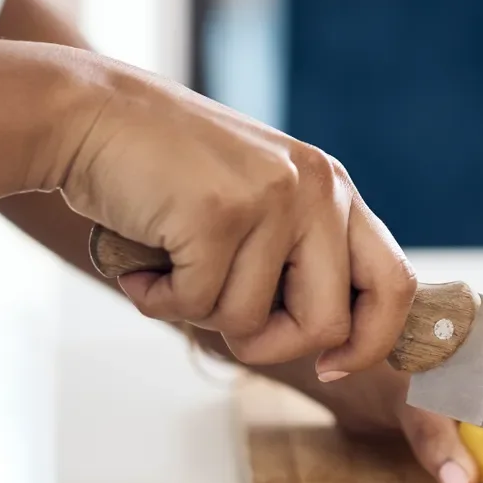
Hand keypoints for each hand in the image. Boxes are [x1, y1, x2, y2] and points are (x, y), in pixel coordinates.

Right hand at [52, 57, 414, 377]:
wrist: (87, 115)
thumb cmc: (163, 173)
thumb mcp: (256, 202)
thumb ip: (296, 255)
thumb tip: (332, 343)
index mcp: (333, 189)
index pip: (394, 283)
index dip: (370, 342)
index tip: (329, 367)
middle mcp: (317, 189)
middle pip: (329, 324)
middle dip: (271, 346)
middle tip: (222, 323)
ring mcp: (271, 199)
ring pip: (253, 322)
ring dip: (198, 314)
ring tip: (168, 267)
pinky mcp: (220, 214)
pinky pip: (197, 305)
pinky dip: (158, 299)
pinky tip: (140, 263)